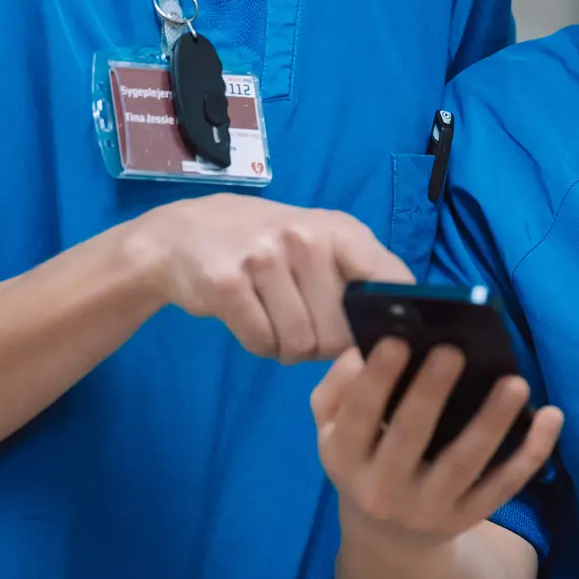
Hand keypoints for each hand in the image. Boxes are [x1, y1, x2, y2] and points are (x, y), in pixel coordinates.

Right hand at [134, 196, 408, 363]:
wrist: (182, 233)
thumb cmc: (264, 245)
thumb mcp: (316, 244)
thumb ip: (357, 278)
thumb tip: (396, 337)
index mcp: (338, 230)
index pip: (391, 283)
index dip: (388, 324)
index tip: (377, 340)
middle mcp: (304, 238)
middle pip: (339, 334)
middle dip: (322, 346)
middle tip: (301, 325)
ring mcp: (263, 257)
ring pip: (299, 344)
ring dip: (287, 348)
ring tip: (273, 321)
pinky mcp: (226, 283)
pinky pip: (262, 342)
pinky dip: (259, 345)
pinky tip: (249, 319)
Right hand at [313, 338, 562, 553]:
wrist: (387, 538)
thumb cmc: (362, 460)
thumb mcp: (332, 431)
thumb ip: (338, 389)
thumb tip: (361, 352)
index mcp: (344, 459)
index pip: (359, 416)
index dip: (376, 380)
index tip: (397, 341)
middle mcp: (383, 489)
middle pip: (409, 437)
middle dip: (430, 392)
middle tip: (453, 351)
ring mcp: (429, 508)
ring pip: (464, 462)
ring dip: (492, 422)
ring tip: (515, 382)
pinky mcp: (468, 517)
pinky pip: (504, 485)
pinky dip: (532, 453)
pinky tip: (551, 417)